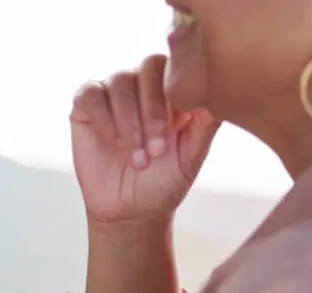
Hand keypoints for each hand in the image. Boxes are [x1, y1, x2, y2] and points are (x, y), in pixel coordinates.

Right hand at [71, 55, 219, 226]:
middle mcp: (143, 83)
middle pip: (148, 68)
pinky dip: (103, 117)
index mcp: (173, 87)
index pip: (177, 64)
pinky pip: (90, 95)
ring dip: (130, 121)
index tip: (178, 130)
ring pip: (120, 81)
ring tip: (137, 157)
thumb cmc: (165, 179)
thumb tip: (226, 88)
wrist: (130, 209)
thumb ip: (207, 121)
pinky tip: (113, 141)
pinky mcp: (85, 106)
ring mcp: (113, 92)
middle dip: (153, 110)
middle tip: (157, 150)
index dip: (176, 94)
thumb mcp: (193, 152)